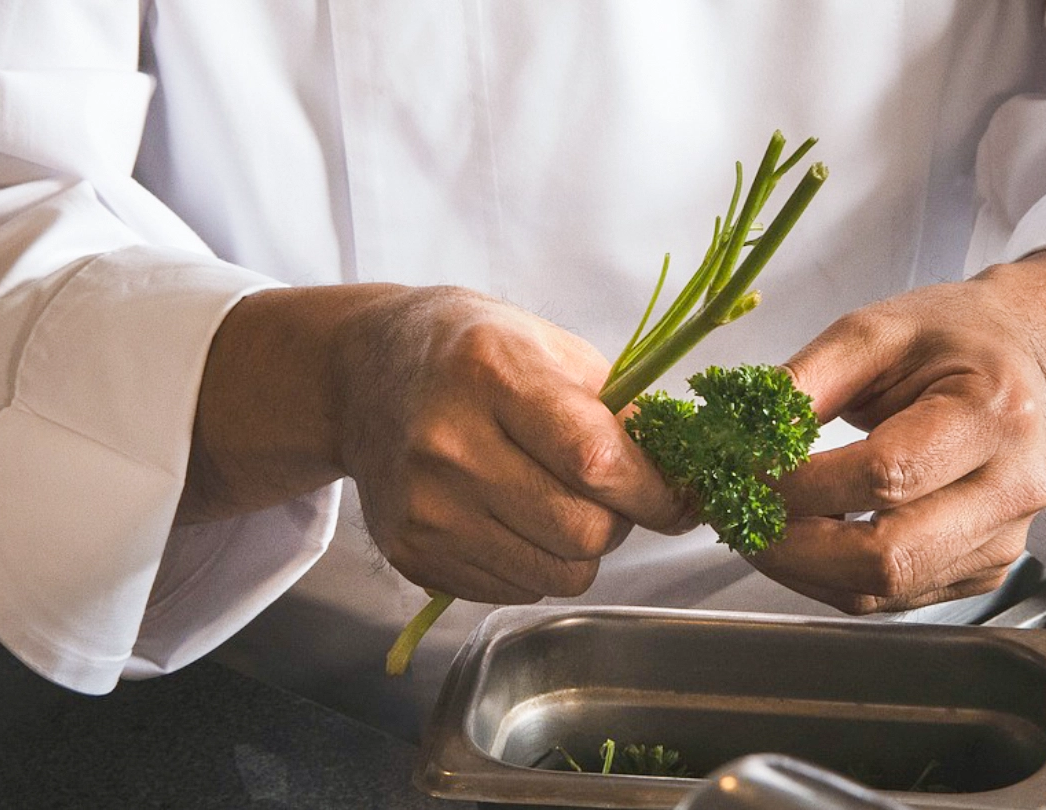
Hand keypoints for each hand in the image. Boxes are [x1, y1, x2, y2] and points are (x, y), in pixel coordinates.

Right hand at [179, 284, 687, 603]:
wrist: (362, 375)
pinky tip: (512, 517)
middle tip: (605, 491)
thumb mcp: (551, 348)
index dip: (655, 492)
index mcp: (493, 374)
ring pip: (555, 576)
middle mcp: (448, 444)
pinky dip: (533, 565)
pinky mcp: (410, 553)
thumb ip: (620, 411)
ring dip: (578, 550)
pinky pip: (513, 591)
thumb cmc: (473, 353)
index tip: (679, 497)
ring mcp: (424, 507)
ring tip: (555, 501)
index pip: (597, 461)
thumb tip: (684, 479)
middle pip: (582, 533)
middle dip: (618, 521)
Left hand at [747, 249, 1045, 613]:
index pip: (884, 475)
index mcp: (992, 414)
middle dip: (790, 544)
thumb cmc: (951, 341)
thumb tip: (743, 434)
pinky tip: (800, 534)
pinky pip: (886, 595)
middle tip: (733, 512)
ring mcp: (1000, 542)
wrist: (1019, 365)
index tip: (741, 467)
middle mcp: (1011, 489)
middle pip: (886, 556)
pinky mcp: (978, 572)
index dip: (800, 483)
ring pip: (879, 589)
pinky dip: (827, 575)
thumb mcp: (874, 331)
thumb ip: (807, 381)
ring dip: (798, 566)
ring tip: (755, 520)